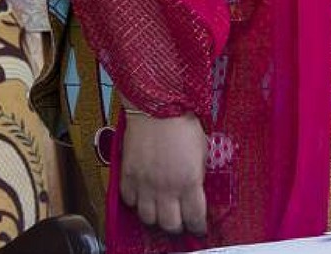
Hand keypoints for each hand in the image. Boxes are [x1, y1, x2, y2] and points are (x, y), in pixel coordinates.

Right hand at [119, 112, 207, 235]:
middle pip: (170, 224)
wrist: (156, 105)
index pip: (195, 218)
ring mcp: (145, 185)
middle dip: (177, 225)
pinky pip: (129, 201)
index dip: (198, 226)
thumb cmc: (182, 120)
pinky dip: (136, 202)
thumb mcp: (202, 148)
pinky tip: (143, 194)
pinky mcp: (128, 177)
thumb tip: (196, 186)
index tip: (199, 226)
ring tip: (160, 209)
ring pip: (148, 218)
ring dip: (156, 216)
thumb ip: (198, 173)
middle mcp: (166, 189)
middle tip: (180, 219)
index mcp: (189, 182)